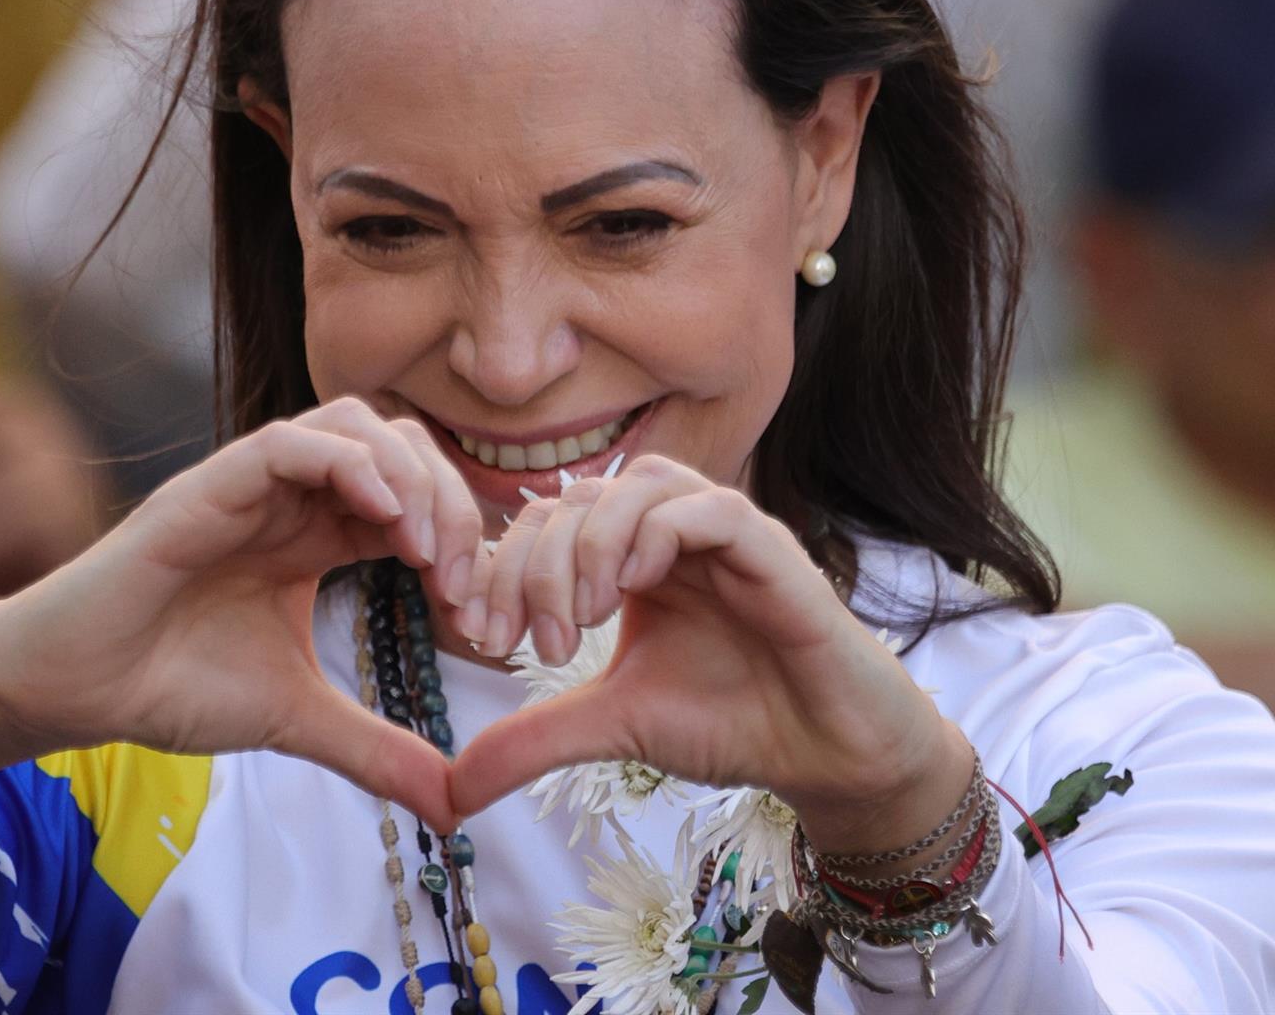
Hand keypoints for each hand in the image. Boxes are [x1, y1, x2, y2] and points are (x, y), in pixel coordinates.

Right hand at [0, 398, 482, 831]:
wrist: (77, 689)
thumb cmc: (172, 686)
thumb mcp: (299, 719)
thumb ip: (375, 748)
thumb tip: (454, 802)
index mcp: (318, 535)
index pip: (415, 500)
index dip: (460, 540)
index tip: (476, 612)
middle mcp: (293, 498)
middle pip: (401, 447)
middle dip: (449, 502)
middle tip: (458, 578)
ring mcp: (253, 485)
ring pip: (356, 426)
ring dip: (408, 476)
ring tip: (424, 547)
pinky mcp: (210, 486)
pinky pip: (290, 443)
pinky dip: (348, 464)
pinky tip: (381, 516)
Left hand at [448, 455, 971, 853]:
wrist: (824, 754)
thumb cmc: (728, 722)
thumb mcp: (612, 725)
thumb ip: (534, 739)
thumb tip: (450, 789)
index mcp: (630, 557)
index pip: (549, 522)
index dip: (503, 566)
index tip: (481, 633)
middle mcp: (671, 531)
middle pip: (581, 497)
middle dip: (537, 562)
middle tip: (532, 639)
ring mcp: (721, 532)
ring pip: (639, 484)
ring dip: (592, 542)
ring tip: (580, 619)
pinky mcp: (770, 548)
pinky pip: (708, 507)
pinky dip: (660, 535)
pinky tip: (635, 589)